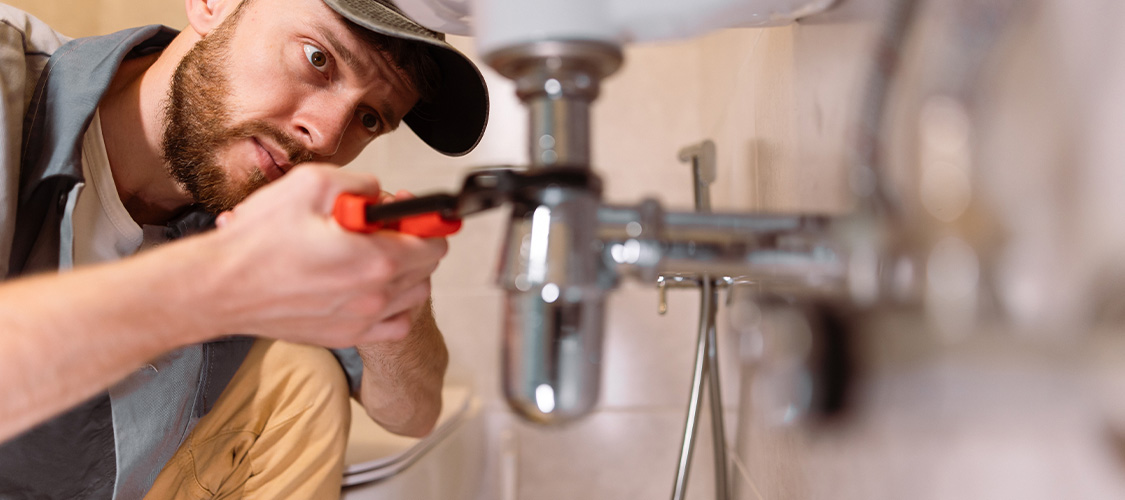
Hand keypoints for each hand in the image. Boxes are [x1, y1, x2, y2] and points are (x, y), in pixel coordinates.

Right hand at [199, 165, 448, 346]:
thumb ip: (359, 183)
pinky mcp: (346, 336)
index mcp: (374, 258)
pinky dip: (393, 306)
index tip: (409, 211)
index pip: (433, 241)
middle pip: (427, 267)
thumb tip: (377, 192)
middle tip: (380, 226)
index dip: (425, 220)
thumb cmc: (256, 243)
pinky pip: (394, 325)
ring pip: (414, 295)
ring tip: (372, 254)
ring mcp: (362, 321)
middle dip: (412, 241)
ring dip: (405, 272)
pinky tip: (369, 288)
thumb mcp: (310, 184)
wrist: (219, 288)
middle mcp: (375, 295)